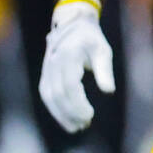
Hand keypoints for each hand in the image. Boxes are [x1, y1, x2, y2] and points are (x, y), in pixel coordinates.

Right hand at [39, 0, 114, 132]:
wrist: (71, 26)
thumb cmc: (91, 39)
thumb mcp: (103, 51)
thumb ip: (105, 71)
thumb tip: (108, 91)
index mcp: (68, 55)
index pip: (70, 85)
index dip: (78, 103)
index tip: (90, 115)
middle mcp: (54, 63)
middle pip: (58, 94)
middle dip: (70, 112)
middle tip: (84, 125)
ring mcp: (46, 70)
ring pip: (50, 97)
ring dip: (61, 115)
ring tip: (75, 127)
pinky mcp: (44, 76)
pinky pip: (47, 96)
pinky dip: (55, 109)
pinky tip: (66, 119)